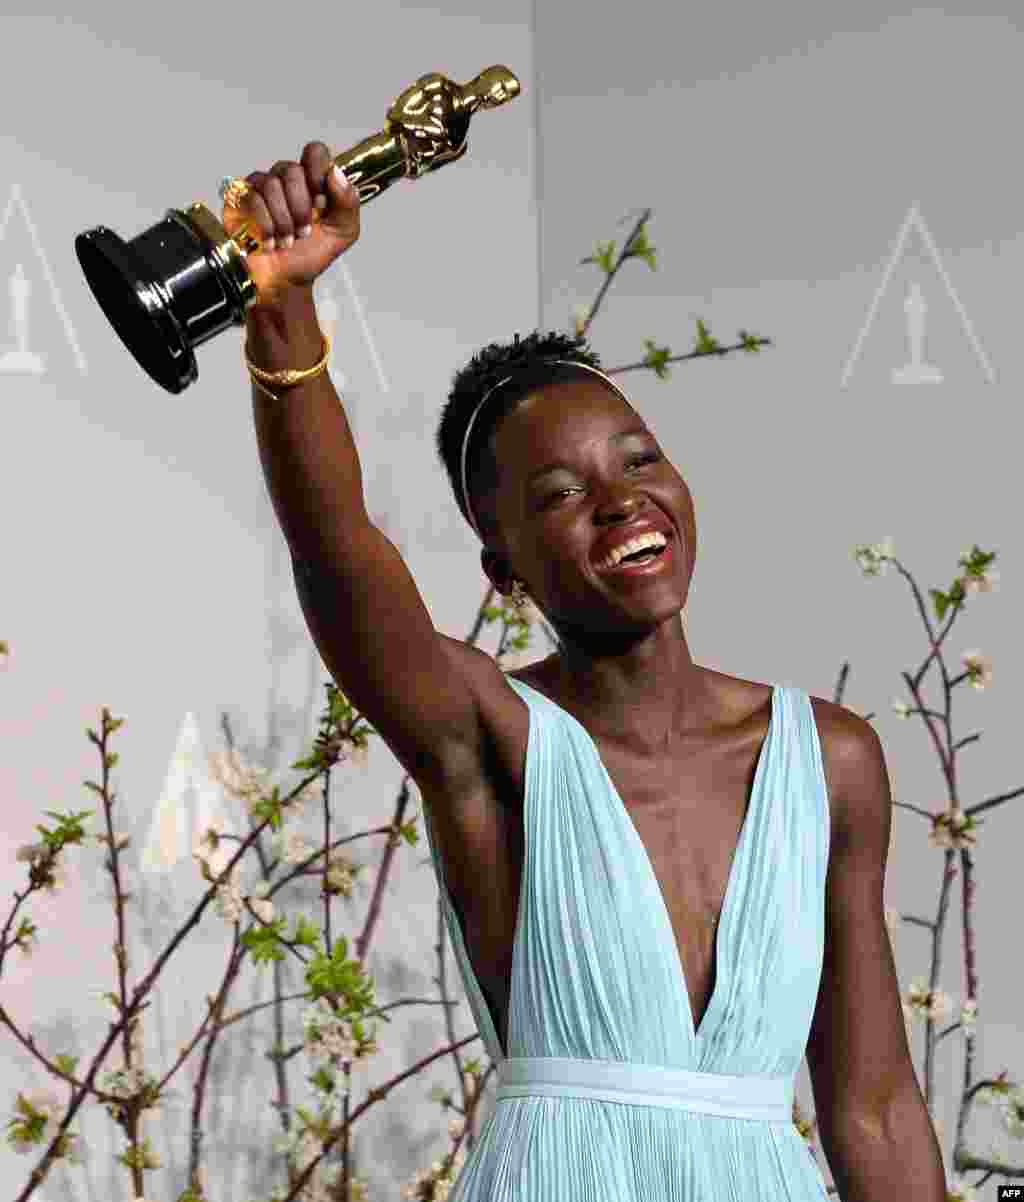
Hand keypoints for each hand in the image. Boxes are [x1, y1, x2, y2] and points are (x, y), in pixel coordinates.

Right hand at [224, 141, 359, 304]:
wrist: (286, 283)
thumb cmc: (311, 255)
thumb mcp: (343, 233)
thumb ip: (348, 203)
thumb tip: (336, 173)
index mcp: (310, 180)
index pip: (314, 152)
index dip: (318, 173)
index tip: (322, 204)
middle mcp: (283, 178)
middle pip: (291, 170)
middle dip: (301, 207)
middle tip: (304, 232)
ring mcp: (259, 187)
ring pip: (271, 185)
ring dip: (284, 221)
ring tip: (287, 242)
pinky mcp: (237, 201)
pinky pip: (251, 198)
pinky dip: (265, 225)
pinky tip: (269, 243)